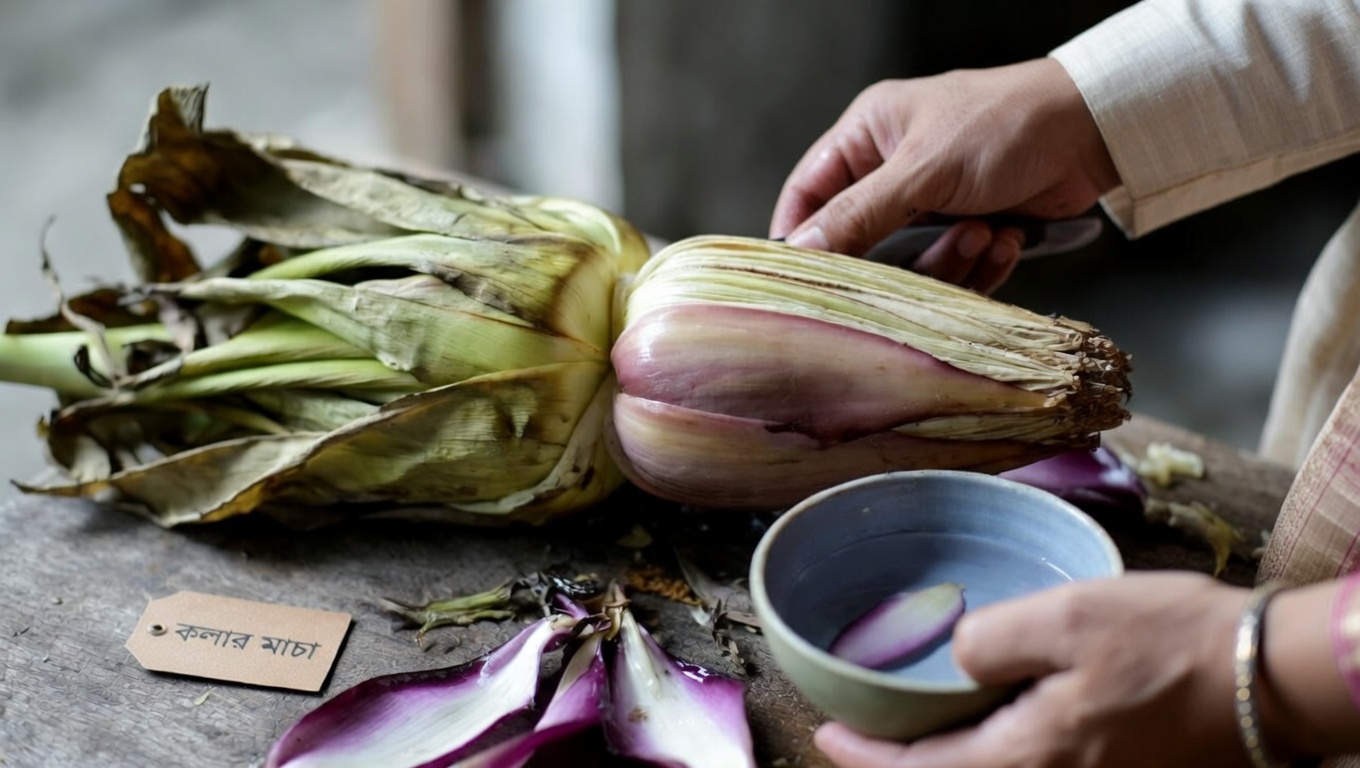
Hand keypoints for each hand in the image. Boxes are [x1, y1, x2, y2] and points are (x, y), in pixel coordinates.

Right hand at [769, 58, 1118, 292]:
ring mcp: (933, 203)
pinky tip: (1003, 238)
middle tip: (922, 257)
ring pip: (911, 264)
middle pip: (861, 241)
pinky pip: (955, 270)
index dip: (800, 237)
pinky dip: (980, 264)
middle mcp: (893, 170)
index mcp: (868, 136)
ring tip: (982, 232)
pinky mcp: (970, 227)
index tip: (802, 280)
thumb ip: (857, 215)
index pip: (808, 193)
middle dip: (895, 261)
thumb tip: (800, 252)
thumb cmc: (1004, 125)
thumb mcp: (922, 170)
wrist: (1093, 131)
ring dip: (949, 260)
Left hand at [814, 573, 1250, 767]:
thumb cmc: (1174, 644)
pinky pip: (1029, 767)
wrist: (1271, 679)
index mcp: (1032, 757)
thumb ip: (994, 640)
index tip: (825, 735)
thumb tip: (954, 655)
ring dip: (943, 758)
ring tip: (911, 724)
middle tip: (859, 731)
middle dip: (900, 763)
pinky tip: (982, 717)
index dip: (864, 758)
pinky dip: (988, 750)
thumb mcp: (1069, 617)